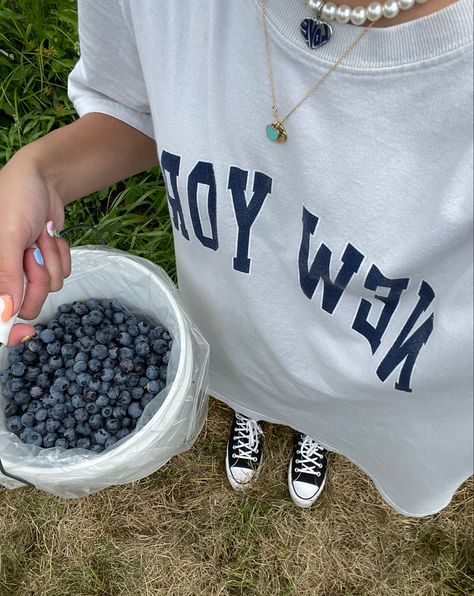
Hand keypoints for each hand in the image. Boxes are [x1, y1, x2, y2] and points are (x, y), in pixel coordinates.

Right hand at [0, 153, 70, 344]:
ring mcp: (26, 270)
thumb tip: (3, 311)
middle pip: (29, 304)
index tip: (24, 335)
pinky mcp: (46, 263)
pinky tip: (50, 236)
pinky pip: (62, 273)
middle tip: (33, 255)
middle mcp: (5, 273)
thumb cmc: (17, 199)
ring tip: (40, 238)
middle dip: (37, 279)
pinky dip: (61, 254)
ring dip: (51, 261)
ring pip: (50, 288)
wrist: (43, 180)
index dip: (8, 326)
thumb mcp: (9, 236)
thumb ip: (5, 274)